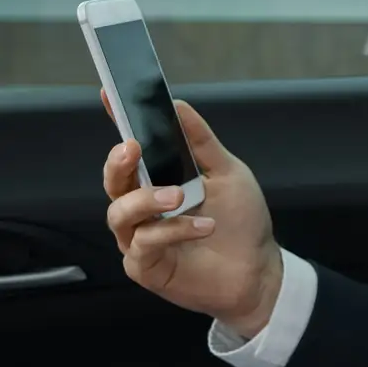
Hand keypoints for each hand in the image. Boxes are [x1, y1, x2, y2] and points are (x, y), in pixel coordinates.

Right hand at [101, 90, 281, 338]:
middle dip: (118, 163)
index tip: (109, 96)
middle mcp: (143, 208)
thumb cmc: (241, 221)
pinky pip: (145, 243)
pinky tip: (203, 226)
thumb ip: (201, 142)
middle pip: (113, 181)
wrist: (258, 269)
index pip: (131, 152)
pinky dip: (173, 230)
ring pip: (120, 213)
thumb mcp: (227, 172)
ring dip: (148, 199)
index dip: (118, 124)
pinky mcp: (144, 266)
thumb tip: (178, 104)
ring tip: (179, 196)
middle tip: (132, 148)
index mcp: (159, 181)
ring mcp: (139, 238)